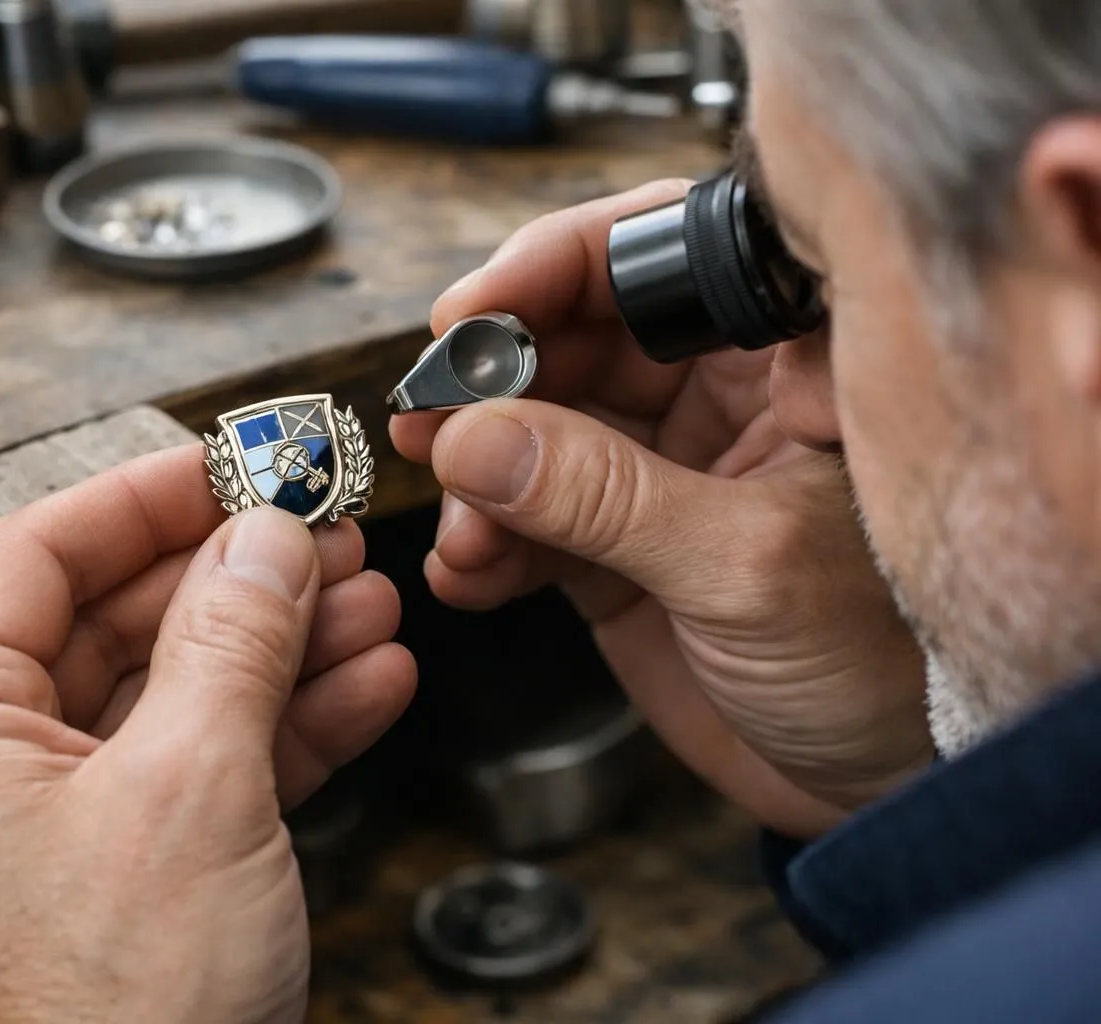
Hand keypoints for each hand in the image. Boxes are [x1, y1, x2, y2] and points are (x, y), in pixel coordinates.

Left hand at [0, 445, 416, 1023]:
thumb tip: (267, 538)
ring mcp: (49, 834)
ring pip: (169, 698)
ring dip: (276, 650)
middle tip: (321, 531)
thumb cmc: (117, 1023)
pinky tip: (363, 688)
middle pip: (112, 624)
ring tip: (368, 606)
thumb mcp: (193, 791)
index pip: (31, 558)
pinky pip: (198, 772)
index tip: (227, 459)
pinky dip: (281, 731)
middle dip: (235, 578)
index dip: (141, 496)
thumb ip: (232, 640)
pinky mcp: (118, 882)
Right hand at [391, 182, 931, 838]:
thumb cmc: (880, 664)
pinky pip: (522, 520)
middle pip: (572, 337)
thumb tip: (474, 437)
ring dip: (475, 473)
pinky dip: (483, 543)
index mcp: (784, 358)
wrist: (882, 788)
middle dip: (489, 379)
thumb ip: (604, 498)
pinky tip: (468, 572)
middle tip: (426, 418)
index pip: (658, 255)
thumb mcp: (745, 566)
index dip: (556, 264)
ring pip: (532, 431)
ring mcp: (656, 472)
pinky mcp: (612, 548)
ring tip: (460, 528)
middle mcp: (715, 395)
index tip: (470, 312)